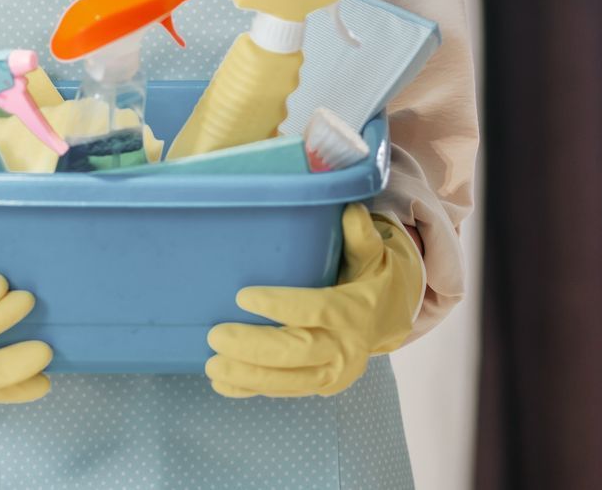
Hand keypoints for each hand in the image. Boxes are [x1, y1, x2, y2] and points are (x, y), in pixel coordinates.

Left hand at [205, 203, 423, 397]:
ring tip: (211, 365)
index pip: (316, 309)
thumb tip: (351, 210)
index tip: (243, 296)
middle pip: (299, 351)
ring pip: (290, 380)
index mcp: (356, 309)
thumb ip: (360, 234)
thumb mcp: (371, 252)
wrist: (389, 316)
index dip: (281, 305)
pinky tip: (222, 384)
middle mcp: (347, 346)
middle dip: (255, 348)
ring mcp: (335, 372)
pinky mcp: (322, 385)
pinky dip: (253, 390)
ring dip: (249, 376)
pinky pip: (285, 391)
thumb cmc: (370, 276)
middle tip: (216, 336)